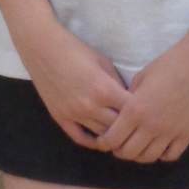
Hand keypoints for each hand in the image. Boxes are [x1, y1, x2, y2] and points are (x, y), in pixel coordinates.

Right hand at [19, 25, 132, 151]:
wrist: (41, 46)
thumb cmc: (74, 48)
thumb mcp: (102, 61)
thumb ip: (117, 83)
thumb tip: (129, 100)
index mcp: (104, 89)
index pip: (132, 112)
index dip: (142, 113)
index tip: (147, 114)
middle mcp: (91, 106)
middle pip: (119, 128)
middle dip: (130, 128)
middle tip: (137, 128)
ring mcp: (74, 114)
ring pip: (102, 136)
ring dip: (113, 136)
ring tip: (123, 135)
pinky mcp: (60, 117)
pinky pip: (81, 138)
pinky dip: (93, 142)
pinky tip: (101, 140)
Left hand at [89, 34, 188, 162]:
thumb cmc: (167, 65)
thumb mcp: (141, 78)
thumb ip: (129, 98)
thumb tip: (124, 112)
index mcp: (135, 110)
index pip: (114, 138)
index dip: (105, 143)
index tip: (103, 141)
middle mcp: (152, 126)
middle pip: (130, 152)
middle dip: (119, 151)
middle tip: (117, 147)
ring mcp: (171, 133)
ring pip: (150, 157)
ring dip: (139, 156)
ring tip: (135, 148)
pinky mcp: (187, 135)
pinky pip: (171, 155)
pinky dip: (161, 155)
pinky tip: (157, 147)